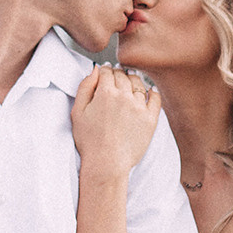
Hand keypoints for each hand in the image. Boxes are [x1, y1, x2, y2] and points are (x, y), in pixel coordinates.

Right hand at [69, 64, 159, 178]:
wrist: (107, 163)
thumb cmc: (89, 141)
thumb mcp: (77, 112)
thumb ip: (85, 87)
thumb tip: (96, 69)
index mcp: (104, 93)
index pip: (107, 71)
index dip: (105, 70)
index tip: (105, 72)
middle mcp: (124, 96)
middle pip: (122, 75)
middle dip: (117, 74)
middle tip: (116, 78)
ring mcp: (139, 107)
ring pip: (138, 83)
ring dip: (133, 80)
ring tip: (129, 84)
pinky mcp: (150, 118)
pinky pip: (155, 98)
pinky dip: (152, 92)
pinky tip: (149, 92)